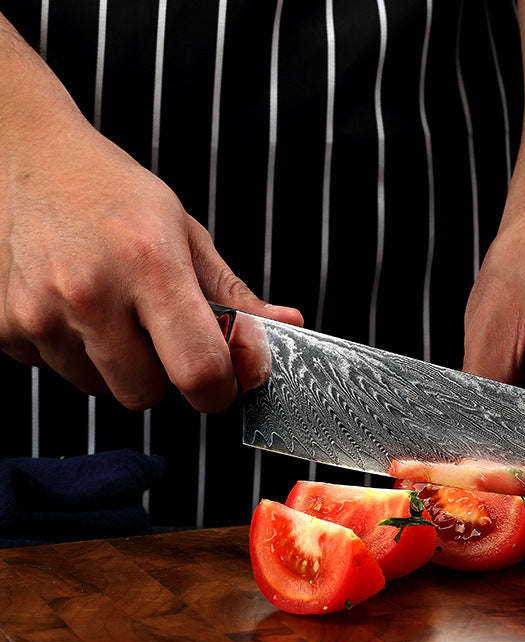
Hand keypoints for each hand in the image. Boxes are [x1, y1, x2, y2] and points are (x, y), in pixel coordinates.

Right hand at [0, 38, 300, 412]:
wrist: (25, 155)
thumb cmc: (115, 194)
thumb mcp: (184, 232)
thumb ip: (234, 293)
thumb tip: (288, 327)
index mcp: (150, 264)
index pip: (198, 370)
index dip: (219, 389)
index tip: (222, 381)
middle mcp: (89, 292)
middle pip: (146, 395)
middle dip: (165, 377)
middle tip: (160, 334)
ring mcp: (38, 311)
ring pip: (101, 390)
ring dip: (118, 367)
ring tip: (112, 311)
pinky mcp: (2, 325)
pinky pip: (58, 373)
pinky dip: (75, 354)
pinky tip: (73, 308)